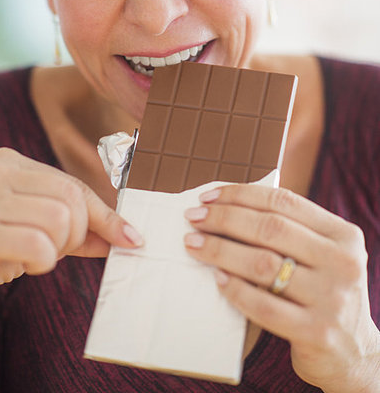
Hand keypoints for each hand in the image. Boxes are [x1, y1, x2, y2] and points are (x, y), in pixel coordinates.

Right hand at [0, 147, 142, 317]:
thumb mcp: (39, 228)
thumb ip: (81, 227)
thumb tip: (127, 235)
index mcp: (10, 163)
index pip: (74, 186)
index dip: (104, 216)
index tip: (130, 239)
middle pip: (72, 201)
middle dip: (75, 236)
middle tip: (51, 252)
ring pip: (59, 221)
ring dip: (55, 252)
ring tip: (29, 257)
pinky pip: (38, 246)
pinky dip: (39, 263)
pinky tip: (14, 266)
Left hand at [184, 184, 379, 392]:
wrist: (353, 352)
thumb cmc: (322, 293)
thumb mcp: (321, 255)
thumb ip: (289, 231)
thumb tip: (225, 205)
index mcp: (343, 235)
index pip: (284, 202)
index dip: (241, 195)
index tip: (208, 197)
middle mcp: (343, 263)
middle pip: (270, 228)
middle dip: (224, 219)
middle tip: (193, 218)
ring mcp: (332, 299)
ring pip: (262, 264)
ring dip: (220, 250)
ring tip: (194, 244)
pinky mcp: (317, 332)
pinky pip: (263, 305)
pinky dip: (234, 288)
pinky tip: (216, 278)